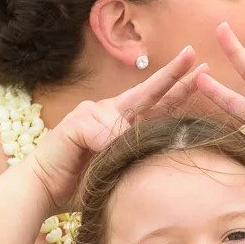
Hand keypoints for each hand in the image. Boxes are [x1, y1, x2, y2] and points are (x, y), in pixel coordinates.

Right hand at [27, 48, 204, 211]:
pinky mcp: (76, 123)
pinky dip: (104, 144)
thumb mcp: (121, 170)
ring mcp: (91, 114)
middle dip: (172, 74)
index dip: (178, 86)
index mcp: (123, 123)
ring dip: (124, 139)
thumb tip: (167, 149)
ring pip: (123, 116)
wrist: (43, 189)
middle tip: (194, 54)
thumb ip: (139, 157)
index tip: (201, 68)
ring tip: (108, 157)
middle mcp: (109, 111)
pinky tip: (97, 152)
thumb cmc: (83, 183)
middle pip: (147, 91)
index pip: (156, 102)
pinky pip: (101, 131)